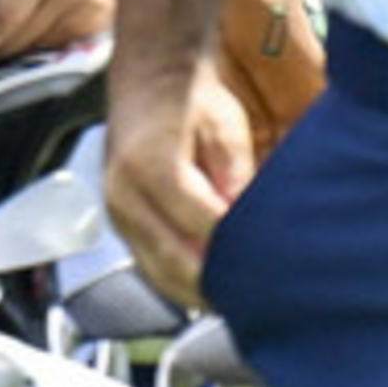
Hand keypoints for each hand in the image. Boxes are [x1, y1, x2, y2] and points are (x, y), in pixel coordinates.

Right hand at [101, 62, 261, 311]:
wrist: (149, 81)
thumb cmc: (193, 103)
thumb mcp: (227, 130)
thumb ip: (236, 178)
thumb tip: (248, 223)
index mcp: (153, 167)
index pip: (201, 224)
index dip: (237, 249)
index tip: (270, 268)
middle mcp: (124, 195)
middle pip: (173, 260)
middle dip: (217, 285)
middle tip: (259, 302)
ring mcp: (116, 212)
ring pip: (156, 272)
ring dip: (197, 293)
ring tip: (240, 305)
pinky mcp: (119, 222)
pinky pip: (147, 264)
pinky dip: (178, 283)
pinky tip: (211, 292)